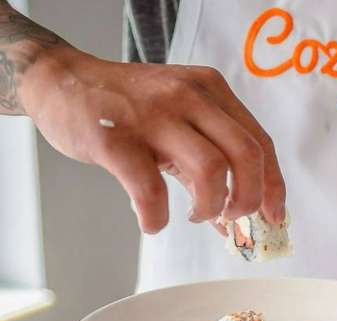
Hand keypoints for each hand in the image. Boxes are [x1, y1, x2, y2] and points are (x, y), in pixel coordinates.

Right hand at [19, 46, 285, 233]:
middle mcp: (189, 96)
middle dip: (250, 199)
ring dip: (210, 208)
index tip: (274, 216)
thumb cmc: (127, 107)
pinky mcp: (116, 138)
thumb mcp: (178, 121)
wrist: (61, 81)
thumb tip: (232, 221)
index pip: (261, 142)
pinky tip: (153, 222)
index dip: (274, 186)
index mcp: (211, 91)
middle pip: (246, 155)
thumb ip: (209, 164)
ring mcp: (153, 115)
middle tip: (233, 219)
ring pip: (210, 170)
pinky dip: (157, 217)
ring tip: (195, 216)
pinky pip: (150, 189)